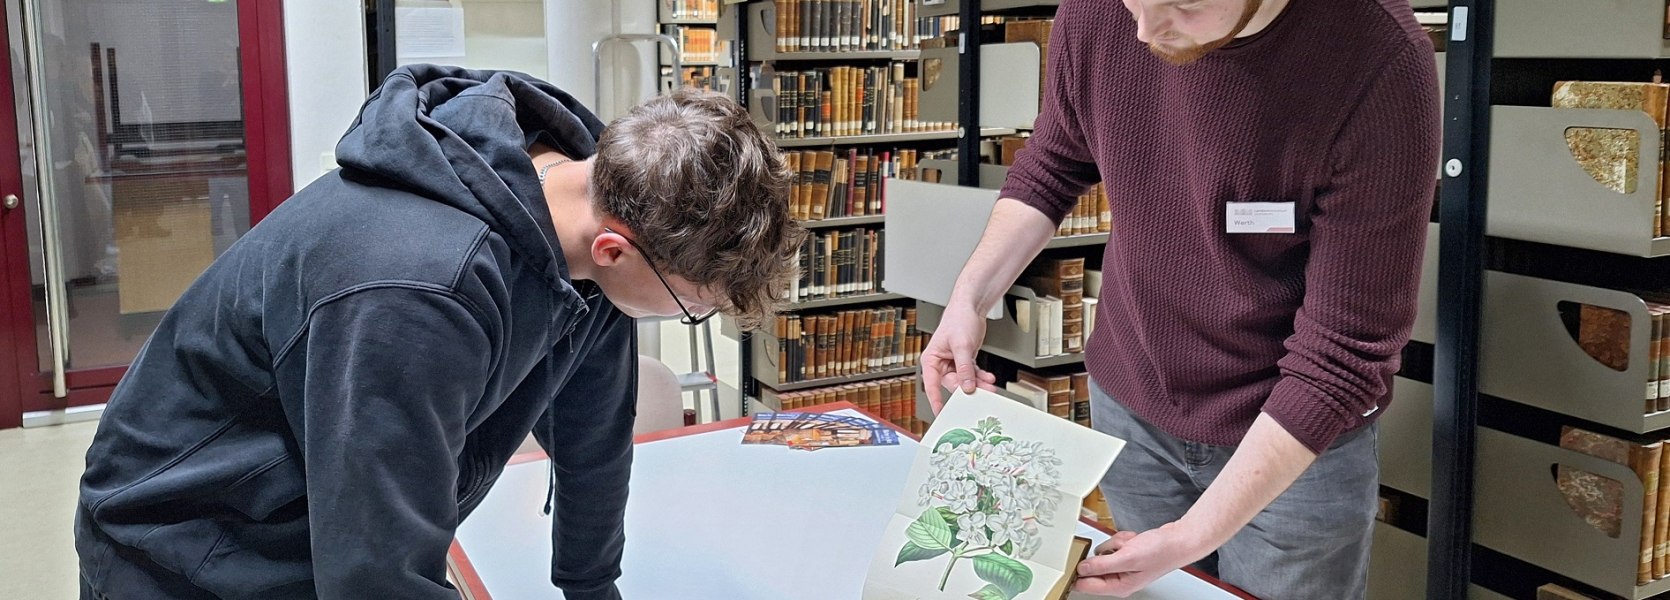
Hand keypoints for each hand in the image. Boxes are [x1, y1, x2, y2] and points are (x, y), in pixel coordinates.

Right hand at [919, 302, 996, 413]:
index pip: (931, 385)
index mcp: (931, 360)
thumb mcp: (961, 345)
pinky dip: (981, 377)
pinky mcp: (964, 361)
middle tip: (982, 394)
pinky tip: (989, 378)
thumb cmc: (958, 320)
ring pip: (965, 381)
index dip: (936, 400)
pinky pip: (972, 374)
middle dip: (968, 389)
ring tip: (989, 385)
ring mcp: (953, 363)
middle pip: (953, 384)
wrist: (971, 308)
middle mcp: (941, 364)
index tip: (941, 413)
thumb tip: (966, 387)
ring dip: (978, 384)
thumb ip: (964, 368)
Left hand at [1073, 523, 1213, 596]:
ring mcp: (1123, 567)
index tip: (1070, 562)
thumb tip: (1082, 569)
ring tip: (1132, 544)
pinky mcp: (1126, 556)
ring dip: (1116, 543)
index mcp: (1119, 586)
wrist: (1180, 540)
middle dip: (1106, 552)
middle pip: (1094, 566)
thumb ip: (1102, 565)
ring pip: (1103, 552)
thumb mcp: (1127, 558)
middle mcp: (1119, 579)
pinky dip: (1122, 540)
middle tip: (1121, 549)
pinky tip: (1134, 541)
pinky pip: (1114, 545)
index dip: (1076, 574)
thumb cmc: (1161, 551)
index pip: (1086, 586)